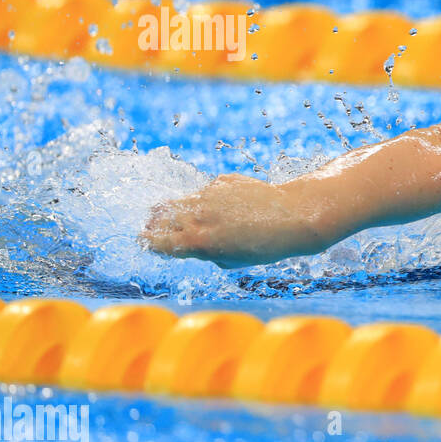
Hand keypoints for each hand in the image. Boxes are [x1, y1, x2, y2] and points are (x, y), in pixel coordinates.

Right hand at [140, 173, 311, 267]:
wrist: (292, 217)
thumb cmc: (264, 247)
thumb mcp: (230, 261)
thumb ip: (204, 251)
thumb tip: (190, 243)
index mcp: (196, 241)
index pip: (155, 240)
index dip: (149, 242)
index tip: (148, 242)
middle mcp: (197, 215)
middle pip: (159, 215)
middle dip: (156, 223)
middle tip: (159, 228)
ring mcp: (208, 194)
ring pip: (181, 200)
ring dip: (181, 210)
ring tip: (199, 220)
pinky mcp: (222, 180)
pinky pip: (206, 191)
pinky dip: (209, 200)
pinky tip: (232, 208)